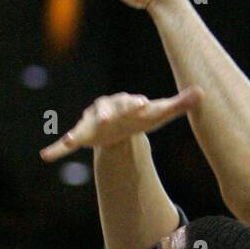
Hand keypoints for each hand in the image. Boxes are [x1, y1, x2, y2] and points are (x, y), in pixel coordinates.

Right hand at [41, 87, 201, 161]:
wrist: (120, 125)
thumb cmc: (141, 118)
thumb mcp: (160, 114)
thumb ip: (179, 104)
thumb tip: (203, 92)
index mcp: (124, 103)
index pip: (130, 101)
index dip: (134, 102)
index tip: (141, 103)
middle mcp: (105, 110)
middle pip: (104, 109)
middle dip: (105, 114)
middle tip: (107, 118)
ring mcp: (91, 123)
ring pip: (84, 125)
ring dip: (78, 131)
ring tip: (72, 139)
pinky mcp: (82, 136)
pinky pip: (66, 142)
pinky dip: (56, 148)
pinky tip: (46, 156)